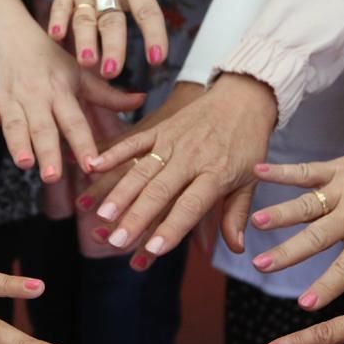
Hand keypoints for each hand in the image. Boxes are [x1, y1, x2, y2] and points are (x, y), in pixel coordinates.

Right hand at [0, 0, 144, 179]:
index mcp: (61, 92)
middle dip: (49, 151)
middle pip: (43, 127)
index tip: (93, 165)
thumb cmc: (46, 56)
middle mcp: (36, 96)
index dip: (84, 143)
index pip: (75, 121)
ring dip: (18, 144)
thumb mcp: (78, 71)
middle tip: (53, 176)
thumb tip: (141, 101)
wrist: (3, 29)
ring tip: (25, 163)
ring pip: (14, 124)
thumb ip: (106, 94)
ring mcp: (9, 98)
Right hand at [47, 0, 223, 76]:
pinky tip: (56, 37)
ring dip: (84, 40)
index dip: (153, 34)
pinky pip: (60, 5)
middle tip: (113, 70)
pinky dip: (57, 20)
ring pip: (84, 17)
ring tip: (87, 61)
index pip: (147, 10)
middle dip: (111, 45)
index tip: (157, 58)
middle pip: (111, 19)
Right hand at [84, 74, 275, 261]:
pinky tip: (93, 167)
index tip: (154, 248)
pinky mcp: (160, 128)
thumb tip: (236, 248)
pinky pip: (134, 142)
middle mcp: (192, 157)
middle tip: (117, 240)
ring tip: (102, 216)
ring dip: (120, 193)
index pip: (191, 204)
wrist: (244, 94)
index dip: (172, 227)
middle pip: (160, 190)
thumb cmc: (248, 142)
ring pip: (142, 170)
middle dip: (137, 217)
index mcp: (216, 173)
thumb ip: (237, 213)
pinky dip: (113, 154)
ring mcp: (173, 141)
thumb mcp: (250, 178)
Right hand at [249, 143, 343, 309]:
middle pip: (317, 237)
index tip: (305, 305)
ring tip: (255, 221)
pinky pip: (307, 170)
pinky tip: (258, 171)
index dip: (327, 286)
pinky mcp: (338, 169)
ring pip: (307, 204)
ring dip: (280, 213)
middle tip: (262, 265)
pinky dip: (283, 171)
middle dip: (289, 252)